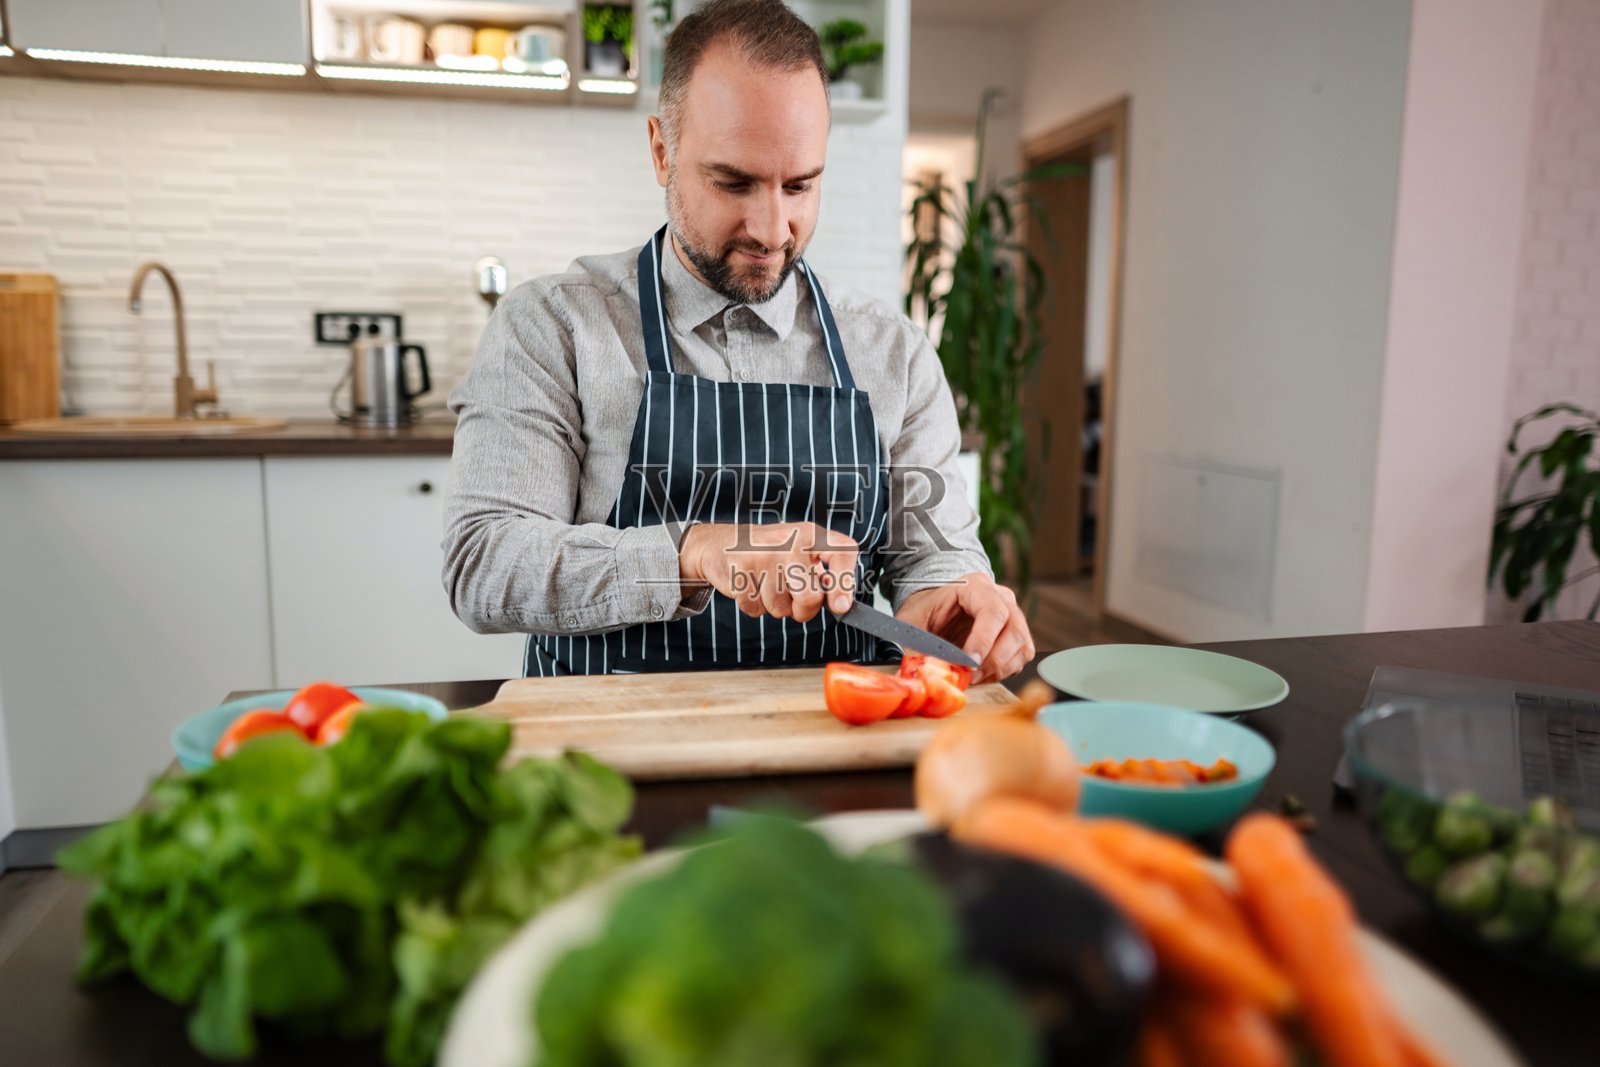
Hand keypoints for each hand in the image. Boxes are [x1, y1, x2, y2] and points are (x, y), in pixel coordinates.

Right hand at [679, 523, 859, 621]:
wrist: (719, 543)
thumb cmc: (766, 552)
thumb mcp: (798, 552)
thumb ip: (819, 574)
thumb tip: (840, 601)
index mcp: (809, 534)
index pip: (842, 551)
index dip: (846, 582)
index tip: (841, 606)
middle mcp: (788, 540)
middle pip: (810, 597)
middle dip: (802, 609)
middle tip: (793, 598)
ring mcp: (763, 555)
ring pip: (780, 608)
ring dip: (773, 606)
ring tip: (765, 583)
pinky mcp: (740, 571)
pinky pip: (756, 610)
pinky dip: (754, 606)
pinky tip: (750, 585)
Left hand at [896, 573, 1034, 682]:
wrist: (935, 604)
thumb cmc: (926, 608)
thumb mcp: (912, 621)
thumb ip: (916, 644)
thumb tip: (924, 672)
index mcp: (975, 586)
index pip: (992, 611)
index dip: (983, 640)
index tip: (970, 663)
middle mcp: (1001, 598)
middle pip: (1014, 630)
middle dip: (993, 660)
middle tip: (971, 676)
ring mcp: (1013, 615)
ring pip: (1022, 646)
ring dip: (1000, 668)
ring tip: (973, 677)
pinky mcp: (1016, 635)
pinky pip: (1021, 657)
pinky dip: (1004, 671)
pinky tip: (982, 674)